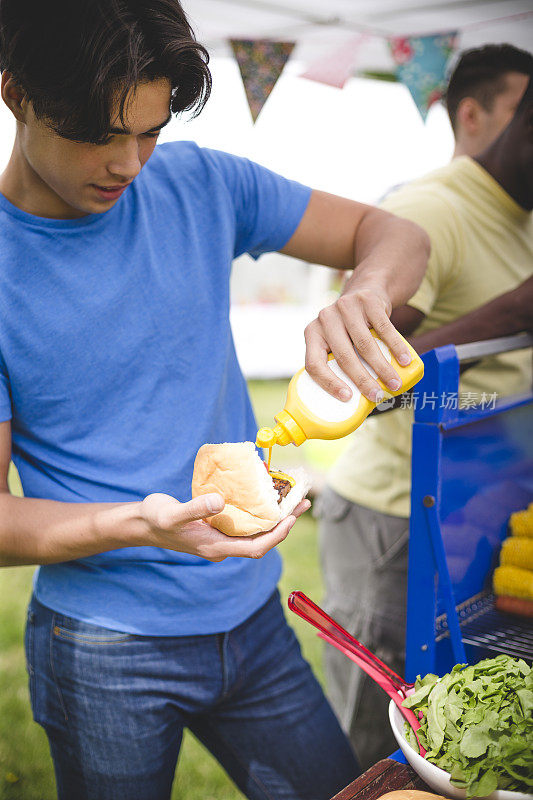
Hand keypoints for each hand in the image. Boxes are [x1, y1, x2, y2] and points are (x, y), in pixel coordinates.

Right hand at [139, 492, 310, 561]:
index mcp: (216, 547)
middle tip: (304, 502)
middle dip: (285, 523)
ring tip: (293, 498)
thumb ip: (195, 508)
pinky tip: (265, 496)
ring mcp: (221, 538)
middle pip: (262, 540)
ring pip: (256, 531)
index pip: (256, 548)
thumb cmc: (156, 518)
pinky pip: (246, 523)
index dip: (276, 535)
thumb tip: (220, 501)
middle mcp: (223, 546)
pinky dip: (260, 511)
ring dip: (276, 517)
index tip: (291, 518)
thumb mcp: (172, 513)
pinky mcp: (218, 528)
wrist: (142, 524)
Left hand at [304, 281, 412, 401]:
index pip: (314, 364)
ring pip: (365, 345)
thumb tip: (356, 400)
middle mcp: (325, 319)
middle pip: (344, 357)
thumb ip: (339, 361)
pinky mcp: (367, 301)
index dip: (329, 383)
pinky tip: (405, 361)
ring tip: (394, 384)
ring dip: (382, 368)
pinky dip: (396, 347)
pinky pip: (384, 329)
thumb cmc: (350, 328)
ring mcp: (345, 307)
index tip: (347, 397)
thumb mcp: (336, 341)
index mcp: (312, 333)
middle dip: (363, 381)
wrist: (365, 291)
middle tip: (377, 396)